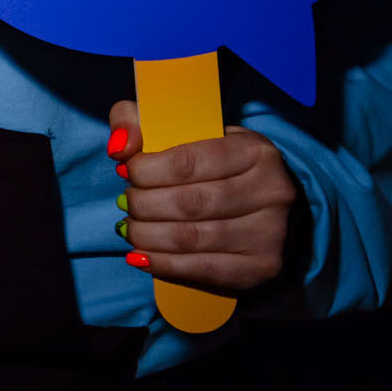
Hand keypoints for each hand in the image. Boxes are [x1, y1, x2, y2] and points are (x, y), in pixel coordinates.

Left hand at [109, 102, 300, 291]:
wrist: (258, 199)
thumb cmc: (209, 160)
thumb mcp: (178, 125)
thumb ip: (137, 121)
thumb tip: (119, 148)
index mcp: (255, 151)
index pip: (187, 163)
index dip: (145, 171)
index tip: (124, 171)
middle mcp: (272, 191)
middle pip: (188, 204)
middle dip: (143, 205)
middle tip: (125, 203)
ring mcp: (271, 232)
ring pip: (192, 238)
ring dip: (147, 236)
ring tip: (129, 228)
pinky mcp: (263, 266)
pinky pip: (204, 270)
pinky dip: (164, 265)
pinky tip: (141, 257)